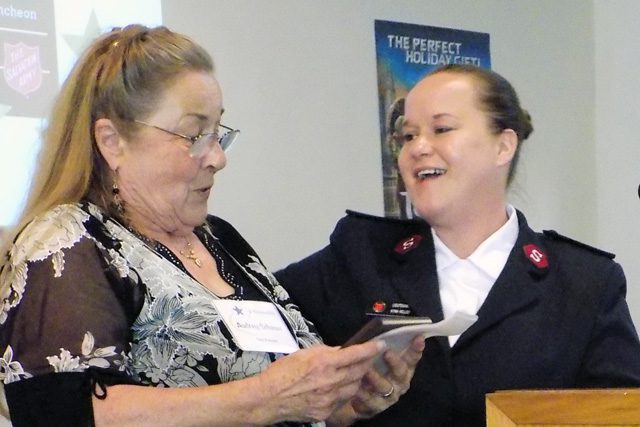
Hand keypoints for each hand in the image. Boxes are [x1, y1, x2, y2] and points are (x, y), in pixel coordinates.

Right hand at [252, 340, 384, 423]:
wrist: (268, 398)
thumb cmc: (282, 372)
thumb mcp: (303, 353)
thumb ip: (325, 351)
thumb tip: (340, 351)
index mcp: (324, 362)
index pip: (355, 354)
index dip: (370, 348)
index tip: (379, 344)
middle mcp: (330, 381)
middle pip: (358, 371)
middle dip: (366, 363)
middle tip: (369, 358)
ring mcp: (329, 399)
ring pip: (353, 387)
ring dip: (356, 379)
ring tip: (353, 373)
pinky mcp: (325, 412)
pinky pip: (341, 401)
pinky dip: (342, 393)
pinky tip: (336, 388)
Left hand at [340, 335, 424, 422]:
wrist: (358, 398)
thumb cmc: (370, 371)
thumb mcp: (374, 358)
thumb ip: (379, 348)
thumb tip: (378, 335)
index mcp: (403, 367)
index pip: (412, 357)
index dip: (417, 348)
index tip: (419, 337)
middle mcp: (400, 382)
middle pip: (401, 372)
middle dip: (395, 362)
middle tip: (387, 353)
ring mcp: (390, 395)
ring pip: (386, 387)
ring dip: (377, 378)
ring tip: (367, 371)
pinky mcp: (378, 407)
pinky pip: (371, 401)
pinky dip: (364, 394)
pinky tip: (357, 388)